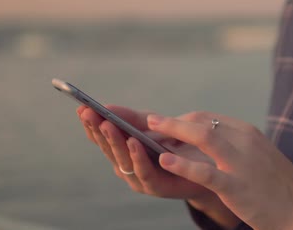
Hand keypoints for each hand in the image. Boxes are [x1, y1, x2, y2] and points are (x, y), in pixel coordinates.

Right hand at [76, 105, 239, 227]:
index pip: (103, 137)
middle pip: (108, 148)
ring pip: (122, 161)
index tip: (81, 107)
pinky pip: (145, 173)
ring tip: (108, 124)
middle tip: (89, 113)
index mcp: (125, 150)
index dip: (92, 124)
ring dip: (115, 142)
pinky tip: (134, 142)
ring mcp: (140, 178)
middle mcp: (128, 166)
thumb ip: (136, 120)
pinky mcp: (158, 186)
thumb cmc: (182, 147)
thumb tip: (109, 106)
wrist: (211, 170)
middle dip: (99, 130)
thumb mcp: (156, 128)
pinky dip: (138, 157)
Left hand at [147, 112, 292, 229]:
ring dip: (173, 130)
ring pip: (203, 137)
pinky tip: (165, 161)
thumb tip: (206, 143)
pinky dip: (183, 165)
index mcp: (248, 133)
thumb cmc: (279, 187)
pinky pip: (206, 172)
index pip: (208, 118)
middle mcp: (245, 141)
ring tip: (149, 130)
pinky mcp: (238, 186)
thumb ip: (234, 148)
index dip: (182, 120)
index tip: (164, 125)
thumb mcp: (258, 158)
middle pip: (202, 122)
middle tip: (149, 123)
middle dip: (172, 122)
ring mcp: (242, 163)